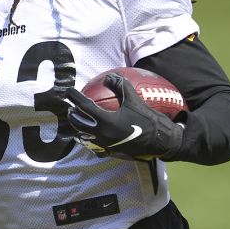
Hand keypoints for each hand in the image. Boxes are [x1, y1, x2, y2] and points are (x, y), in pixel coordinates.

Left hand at [65, 73, 183, 159]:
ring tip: (78, 119)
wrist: (161, 140)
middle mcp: (102, 135)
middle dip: (72, 114)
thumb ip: (120, 86)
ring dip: (79, 127)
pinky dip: (89, 139)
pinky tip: (91, 135)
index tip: (68, 91)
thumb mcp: (134, 99)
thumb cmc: (148, 119)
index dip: (74, 97)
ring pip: (84, 136)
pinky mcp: (111, 152)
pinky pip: (94, 146)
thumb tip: (109, 77)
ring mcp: (106, 145)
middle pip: (79, 124)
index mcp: (106, 121)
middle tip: (70, 107)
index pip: (84, 107)